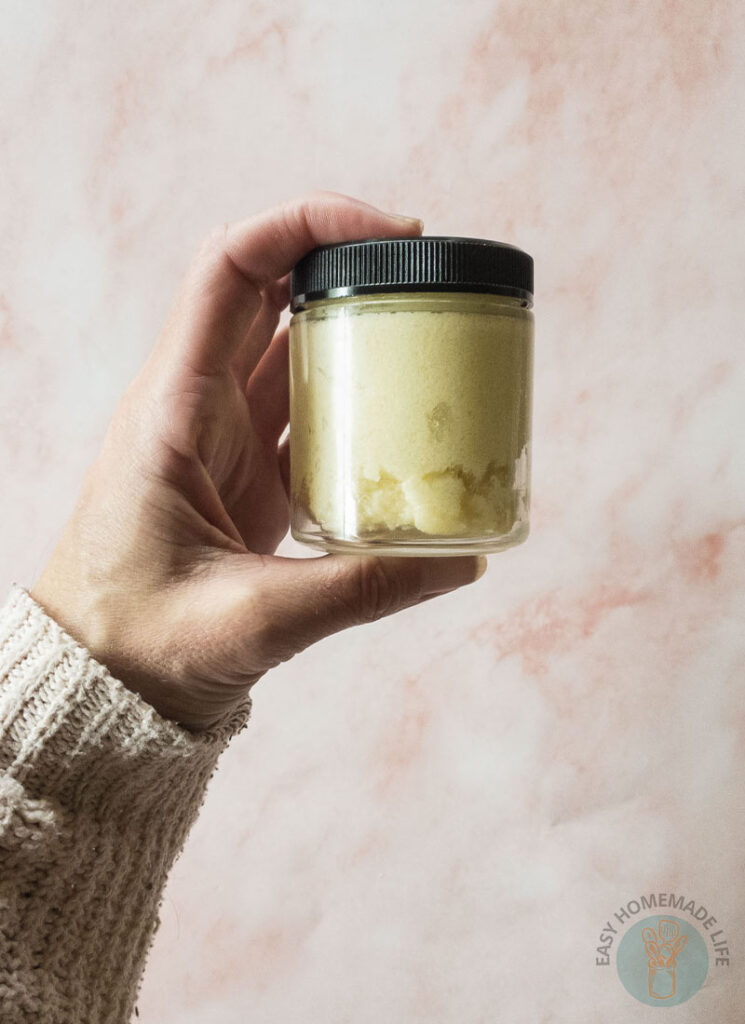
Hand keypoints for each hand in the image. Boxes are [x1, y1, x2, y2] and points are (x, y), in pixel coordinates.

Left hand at [30, 191, 486, 730]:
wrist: (100, 678)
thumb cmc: (140, 642)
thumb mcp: (251, 619)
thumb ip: (359, 590)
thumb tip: (462, 562)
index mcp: (175, 408)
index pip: (230, 267)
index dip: (306, 224)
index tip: (392, 234)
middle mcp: (196, 404)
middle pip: (271, 291)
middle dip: (349, 268)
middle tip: (432, 284)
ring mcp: (221, 436)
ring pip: (291, 350)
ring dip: (355, 335)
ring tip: (432, 340)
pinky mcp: (244, 473)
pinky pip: (302, 412)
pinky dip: (352, 403)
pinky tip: (402, 421)